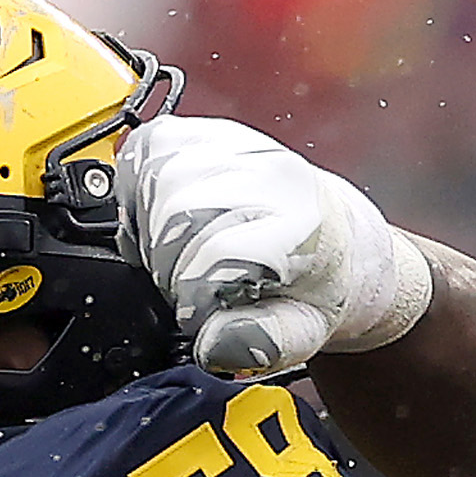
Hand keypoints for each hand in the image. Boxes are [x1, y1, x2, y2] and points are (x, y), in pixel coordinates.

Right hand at [115, 115, 431, 374]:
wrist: (336, 239)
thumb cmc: (316, 283)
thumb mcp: (306, 330)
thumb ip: (265, 342)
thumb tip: (216, 346)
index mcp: (300, 225)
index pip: (212, 259)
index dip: (195, 301)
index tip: (207, 314)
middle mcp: (267, 174)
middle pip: (173, 220)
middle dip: (170, 269)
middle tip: (195, 287)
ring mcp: (233, 146)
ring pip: (152, 185)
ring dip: (152, 231)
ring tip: (182, 254)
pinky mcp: (200, 131)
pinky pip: (143, 152)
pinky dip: (139, 191)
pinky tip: (164, 218)